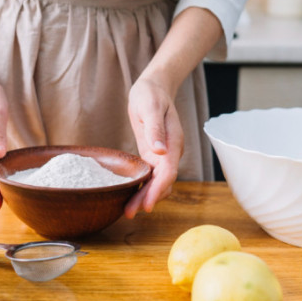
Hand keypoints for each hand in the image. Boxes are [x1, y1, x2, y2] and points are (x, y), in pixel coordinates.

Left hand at [125, 78, 183, 217]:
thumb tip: (160, 151)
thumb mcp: (150, 108)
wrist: (154, 87)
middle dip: (148, 199)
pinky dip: (142, 186)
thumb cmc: (151, 95)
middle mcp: (170, 152)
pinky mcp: (152, 154)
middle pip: (162, 182)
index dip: (158, 190)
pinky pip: (150, 175)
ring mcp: (162, 154)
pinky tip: (130, 195)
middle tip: (130, 213)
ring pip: (157, 182)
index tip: (148, 205)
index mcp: (173, 143)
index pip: (168, 173)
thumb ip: (155, 129)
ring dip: (145, 196)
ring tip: (128, 210)